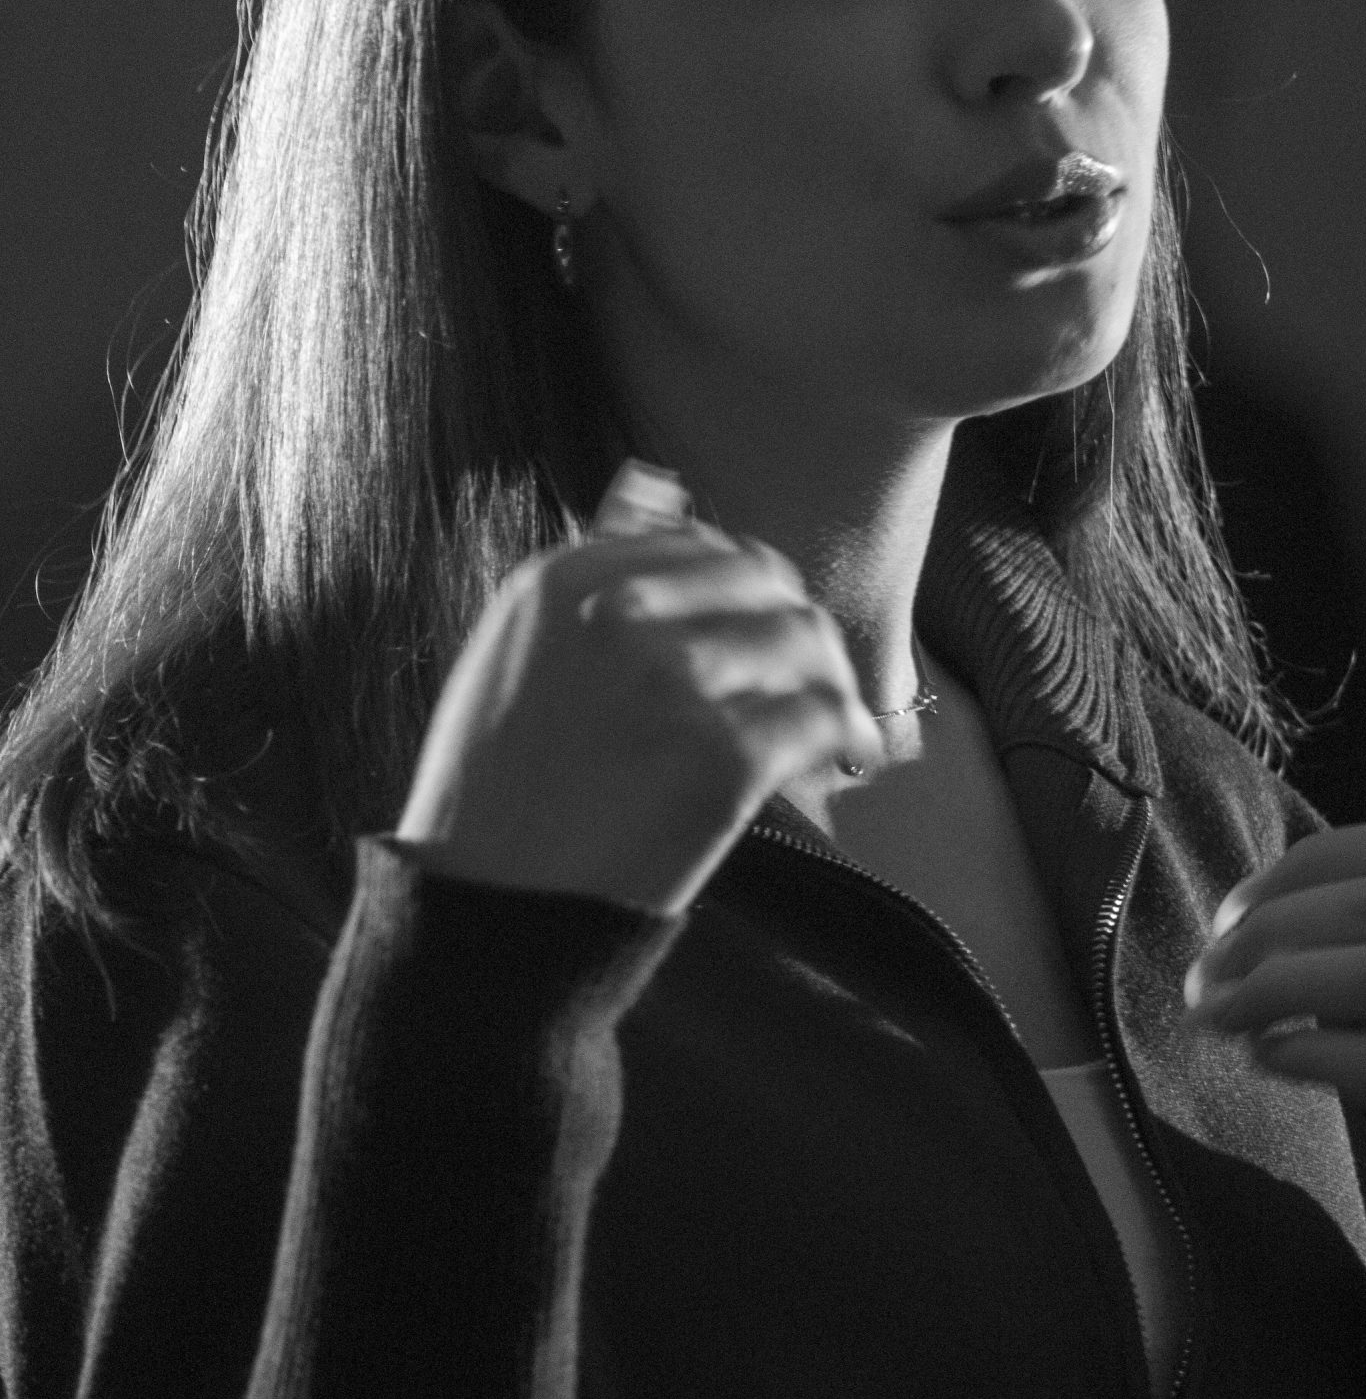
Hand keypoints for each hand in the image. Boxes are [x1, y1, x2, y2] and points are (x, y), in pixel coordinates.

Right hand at [397, 463, 882, 914]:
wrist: (489, 919)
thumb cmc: (497, 792)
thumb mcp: (516, 651)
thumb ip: (592, 563)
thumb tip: (656, 479)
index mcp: (562, 577)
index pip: (703, 547)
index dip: (747, 592)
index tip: (760, 635)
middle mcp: (620, 614)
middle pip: (764, 583)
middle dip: (795, 627)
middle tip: (813, 678)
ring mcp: (674, 682)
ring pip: (803, 642)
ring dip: (831, 680)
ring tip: (836, 724)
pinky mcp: (723, 757)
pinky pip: (820, 718)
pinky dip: (844, 735)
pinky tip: (844, 760)